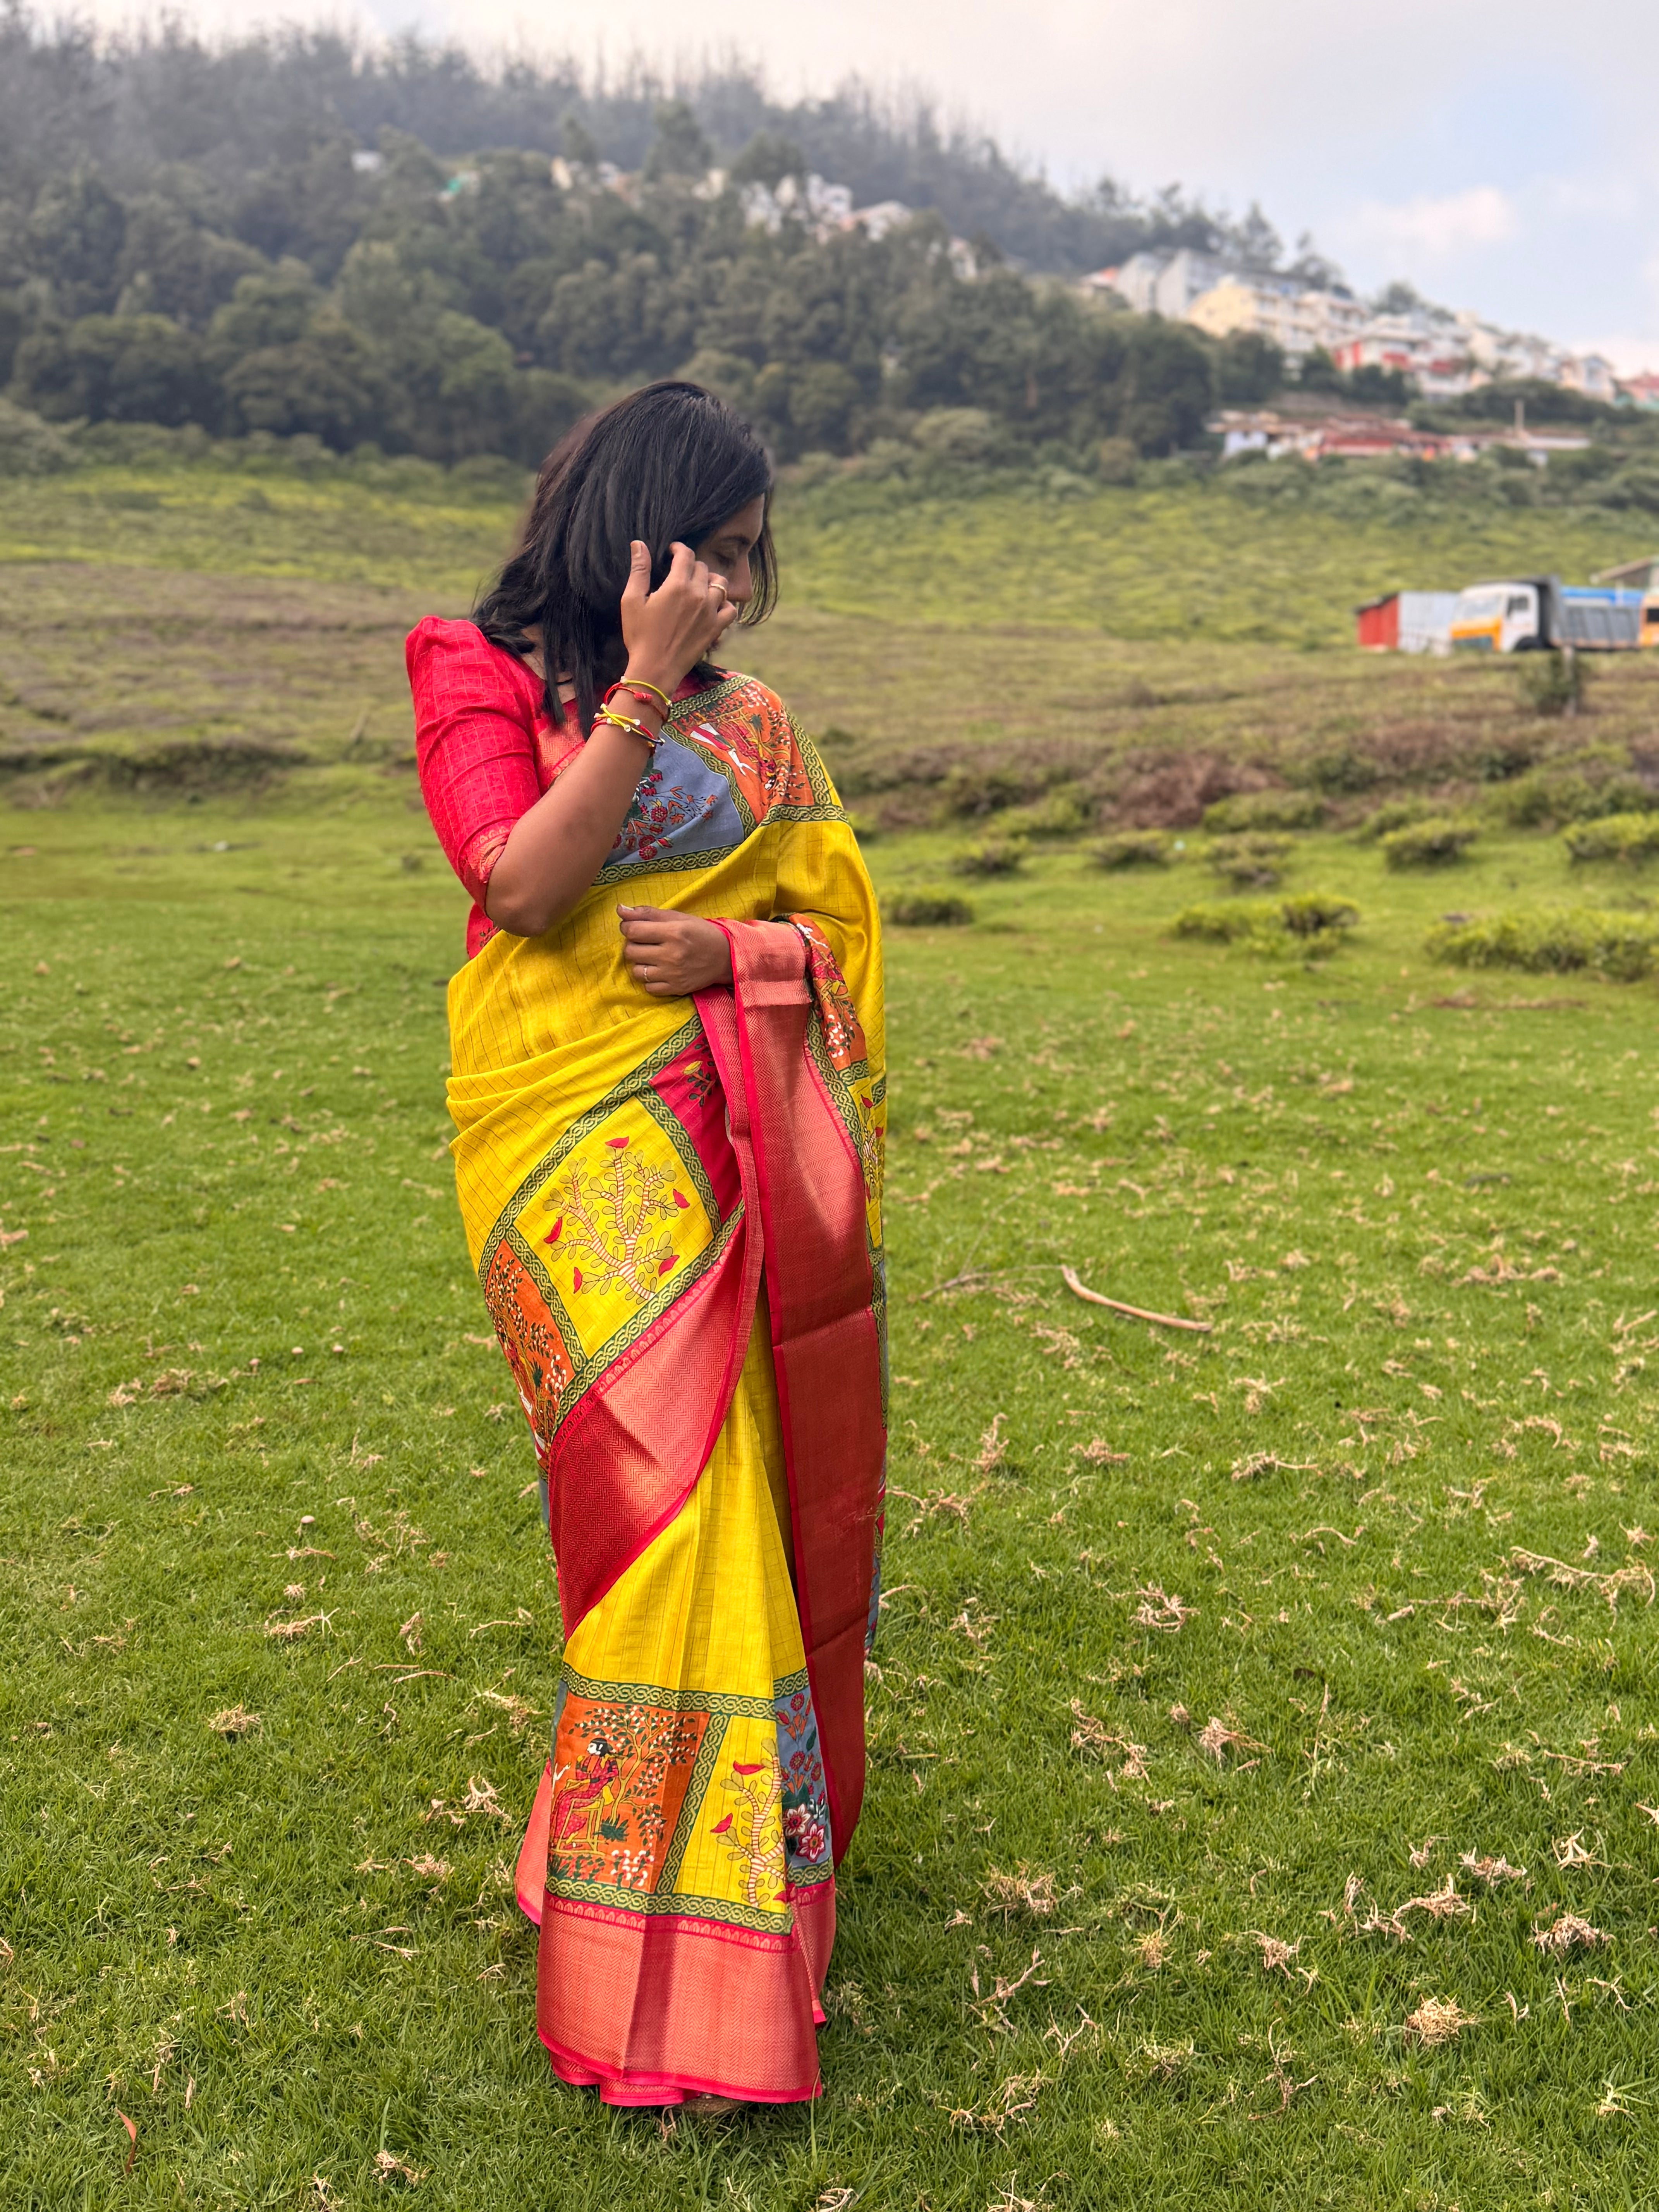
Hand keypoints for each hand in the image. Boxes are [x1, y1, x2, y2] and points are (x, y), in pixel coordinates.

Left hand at [617, 906, 732, 996]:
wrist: (726, 957)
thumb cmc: (700, 933)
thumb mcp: (677, 917)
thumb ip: (647, 913)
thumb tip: (620, 909)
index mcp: (673, 932)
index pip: (632, 931)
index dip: (627, 927)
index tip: (633, 927)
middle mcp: (672, 954)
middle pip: (630, 951)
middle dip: (633, 945)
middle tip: (644, 942)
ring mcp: (673, 974)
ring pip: (636, 971)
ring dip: (640, 963)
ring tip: (652, 957)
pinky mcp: (676, 988)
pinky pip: (648, 987)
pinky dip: (650, 980)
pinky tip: (660, 971)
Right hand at [619, 540, 739, 697]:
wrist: (654, 670)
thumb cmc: (639, 636)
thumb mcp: (631, 600)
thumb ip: (639, 570)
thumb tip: (638, 543)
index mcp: (677, 586)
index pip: (686, 555)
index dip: (678, 549)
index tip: (672, 551)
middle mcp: (698, 596)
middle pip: (702, 567)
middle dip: (691, 565)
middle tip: (680, 572)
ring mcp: (710, 613)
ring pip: (720, 584)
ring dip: (710, 580)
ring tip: (699, 585)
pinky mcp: (716, 629)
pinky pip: (730, 609)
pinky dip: (724, 604)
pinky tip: (713, 605)